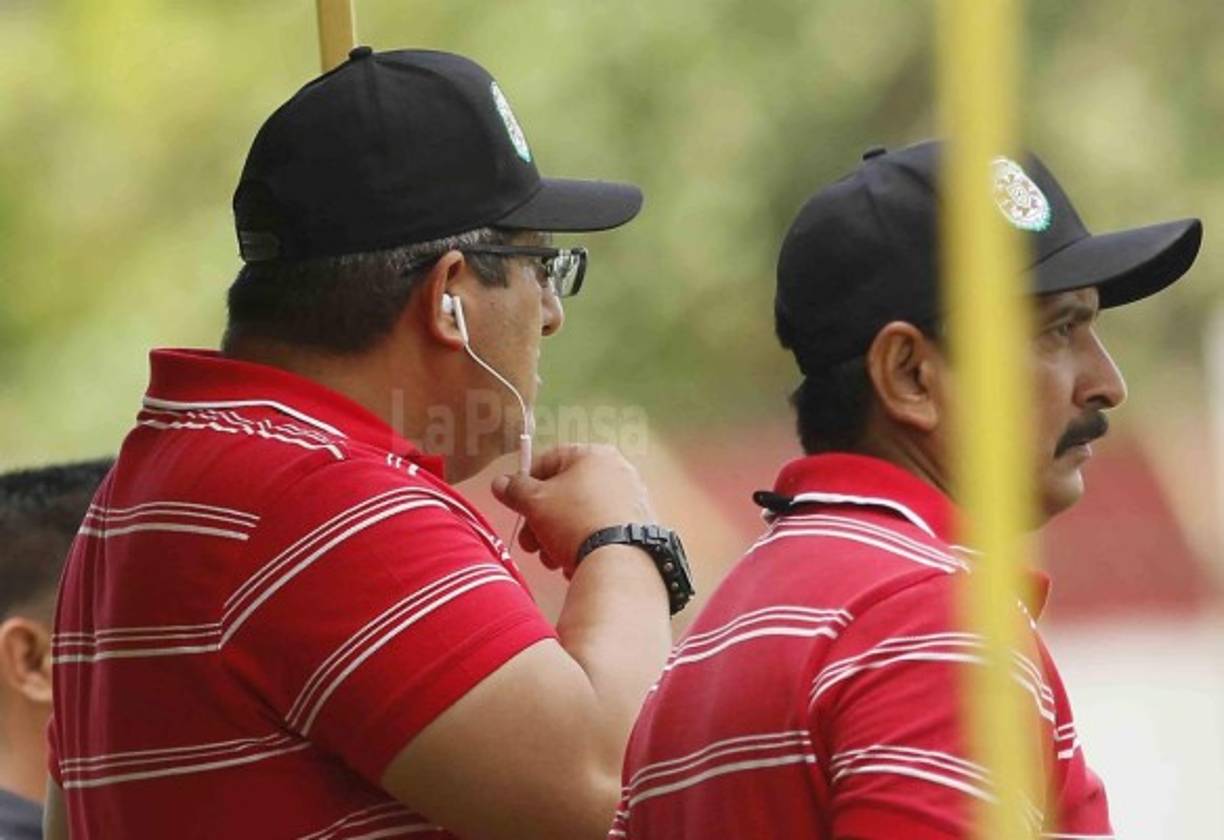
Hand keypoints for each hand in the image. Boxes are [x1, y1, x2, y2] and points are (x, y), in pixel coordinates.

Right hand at [491, 444, 655, 576]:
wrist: (619, 561)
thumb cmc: (573, 520)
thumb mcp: (535, 503)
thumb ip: (515, 490)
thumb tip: (499, 483)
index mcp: (593, 454)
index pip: (549, 461)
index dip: (526, 485)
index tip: (517, 508)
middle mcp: (617, 470)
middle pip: (565, 493)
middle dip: (540, 522)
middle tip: (530, 546)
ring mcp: (632, 498)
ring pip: (581, 515)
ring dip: (557, 538)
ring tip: (552, 561)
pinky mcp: (639, 526)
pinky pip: (602, 530)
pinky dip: (585, 544)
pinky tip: (575, 564)